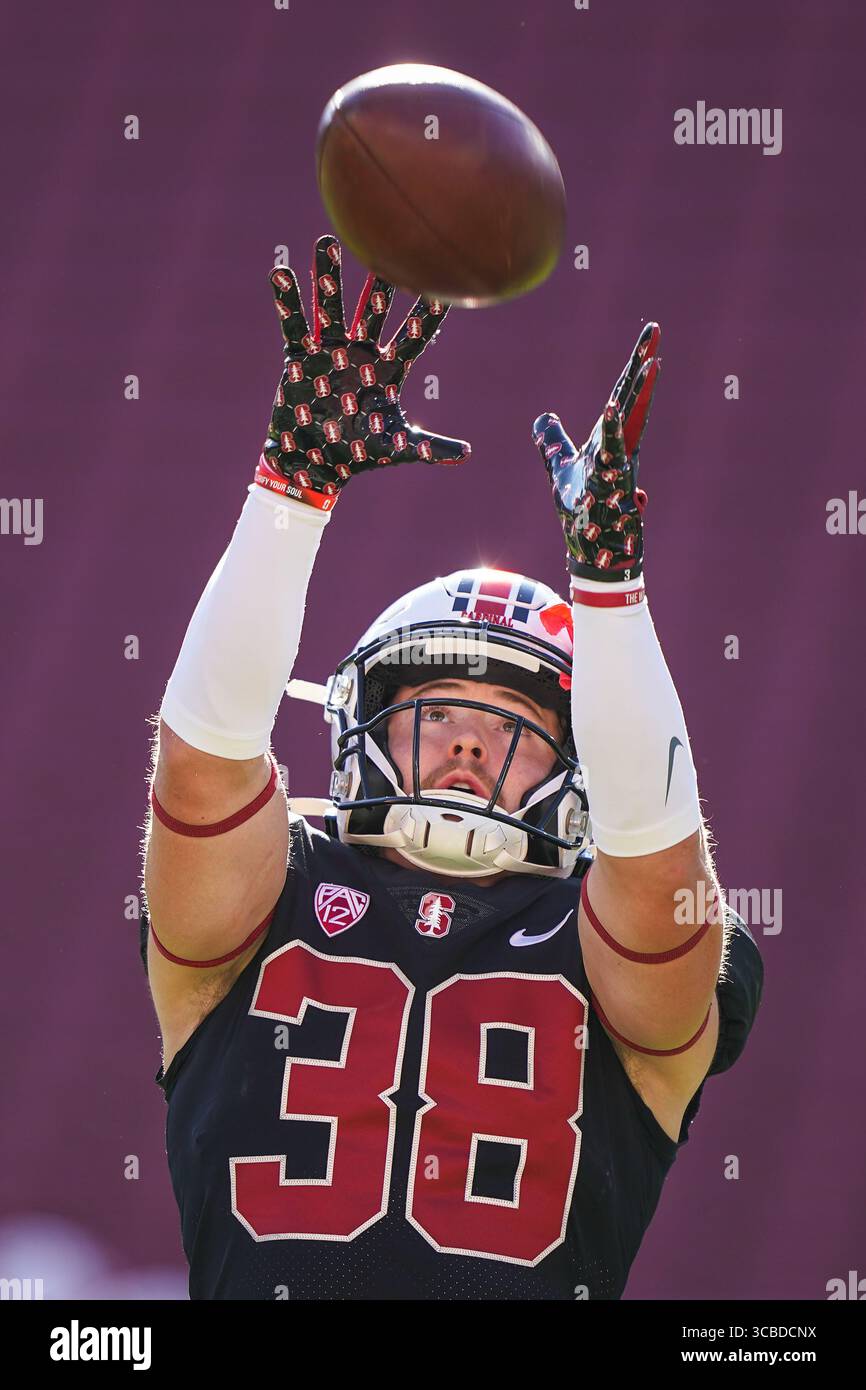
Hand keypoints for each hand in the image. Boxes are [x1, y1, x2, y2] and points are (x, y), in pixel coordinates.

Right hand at [255, 234, 471, 510]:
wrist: (316, 465)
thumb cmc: (360, 454)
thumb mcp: (396, 447)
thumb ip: (428, 447)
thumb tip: (466, 453)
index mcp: (389, 369)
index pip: (414, 336)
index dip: (428, 314)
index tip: (443, 286)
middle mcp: (362, 353)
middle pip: (374, 311)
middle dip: (380, 282)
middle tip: (387, 244)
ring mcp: (331, 352)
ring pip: (332, 309)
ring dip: (328, 278)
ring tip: (326, 243)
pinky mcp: (301, 358)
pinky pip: (294, 326)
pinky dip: (287, 303)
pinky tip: (280, 273)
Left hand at [532, 323, 661, 580]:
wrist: (592, 553)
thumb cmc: (581, 512)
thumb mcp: (560, 469)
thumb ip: (552, 442)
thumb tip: (544, 417)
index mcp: (611, 440)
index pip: (623, 396)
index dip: (635, 365)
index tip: (650, 335)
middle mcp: (620, 449)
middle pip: (631, 401)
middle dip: (642, 367)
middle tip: (655, 333)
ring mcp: (619, 467)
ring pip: (629, 424)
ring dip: (638, 394)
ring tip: (649, 362)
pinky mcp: (611, 488)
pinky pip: (612, 456)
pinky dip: (612, 433)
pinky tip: (612, 408)